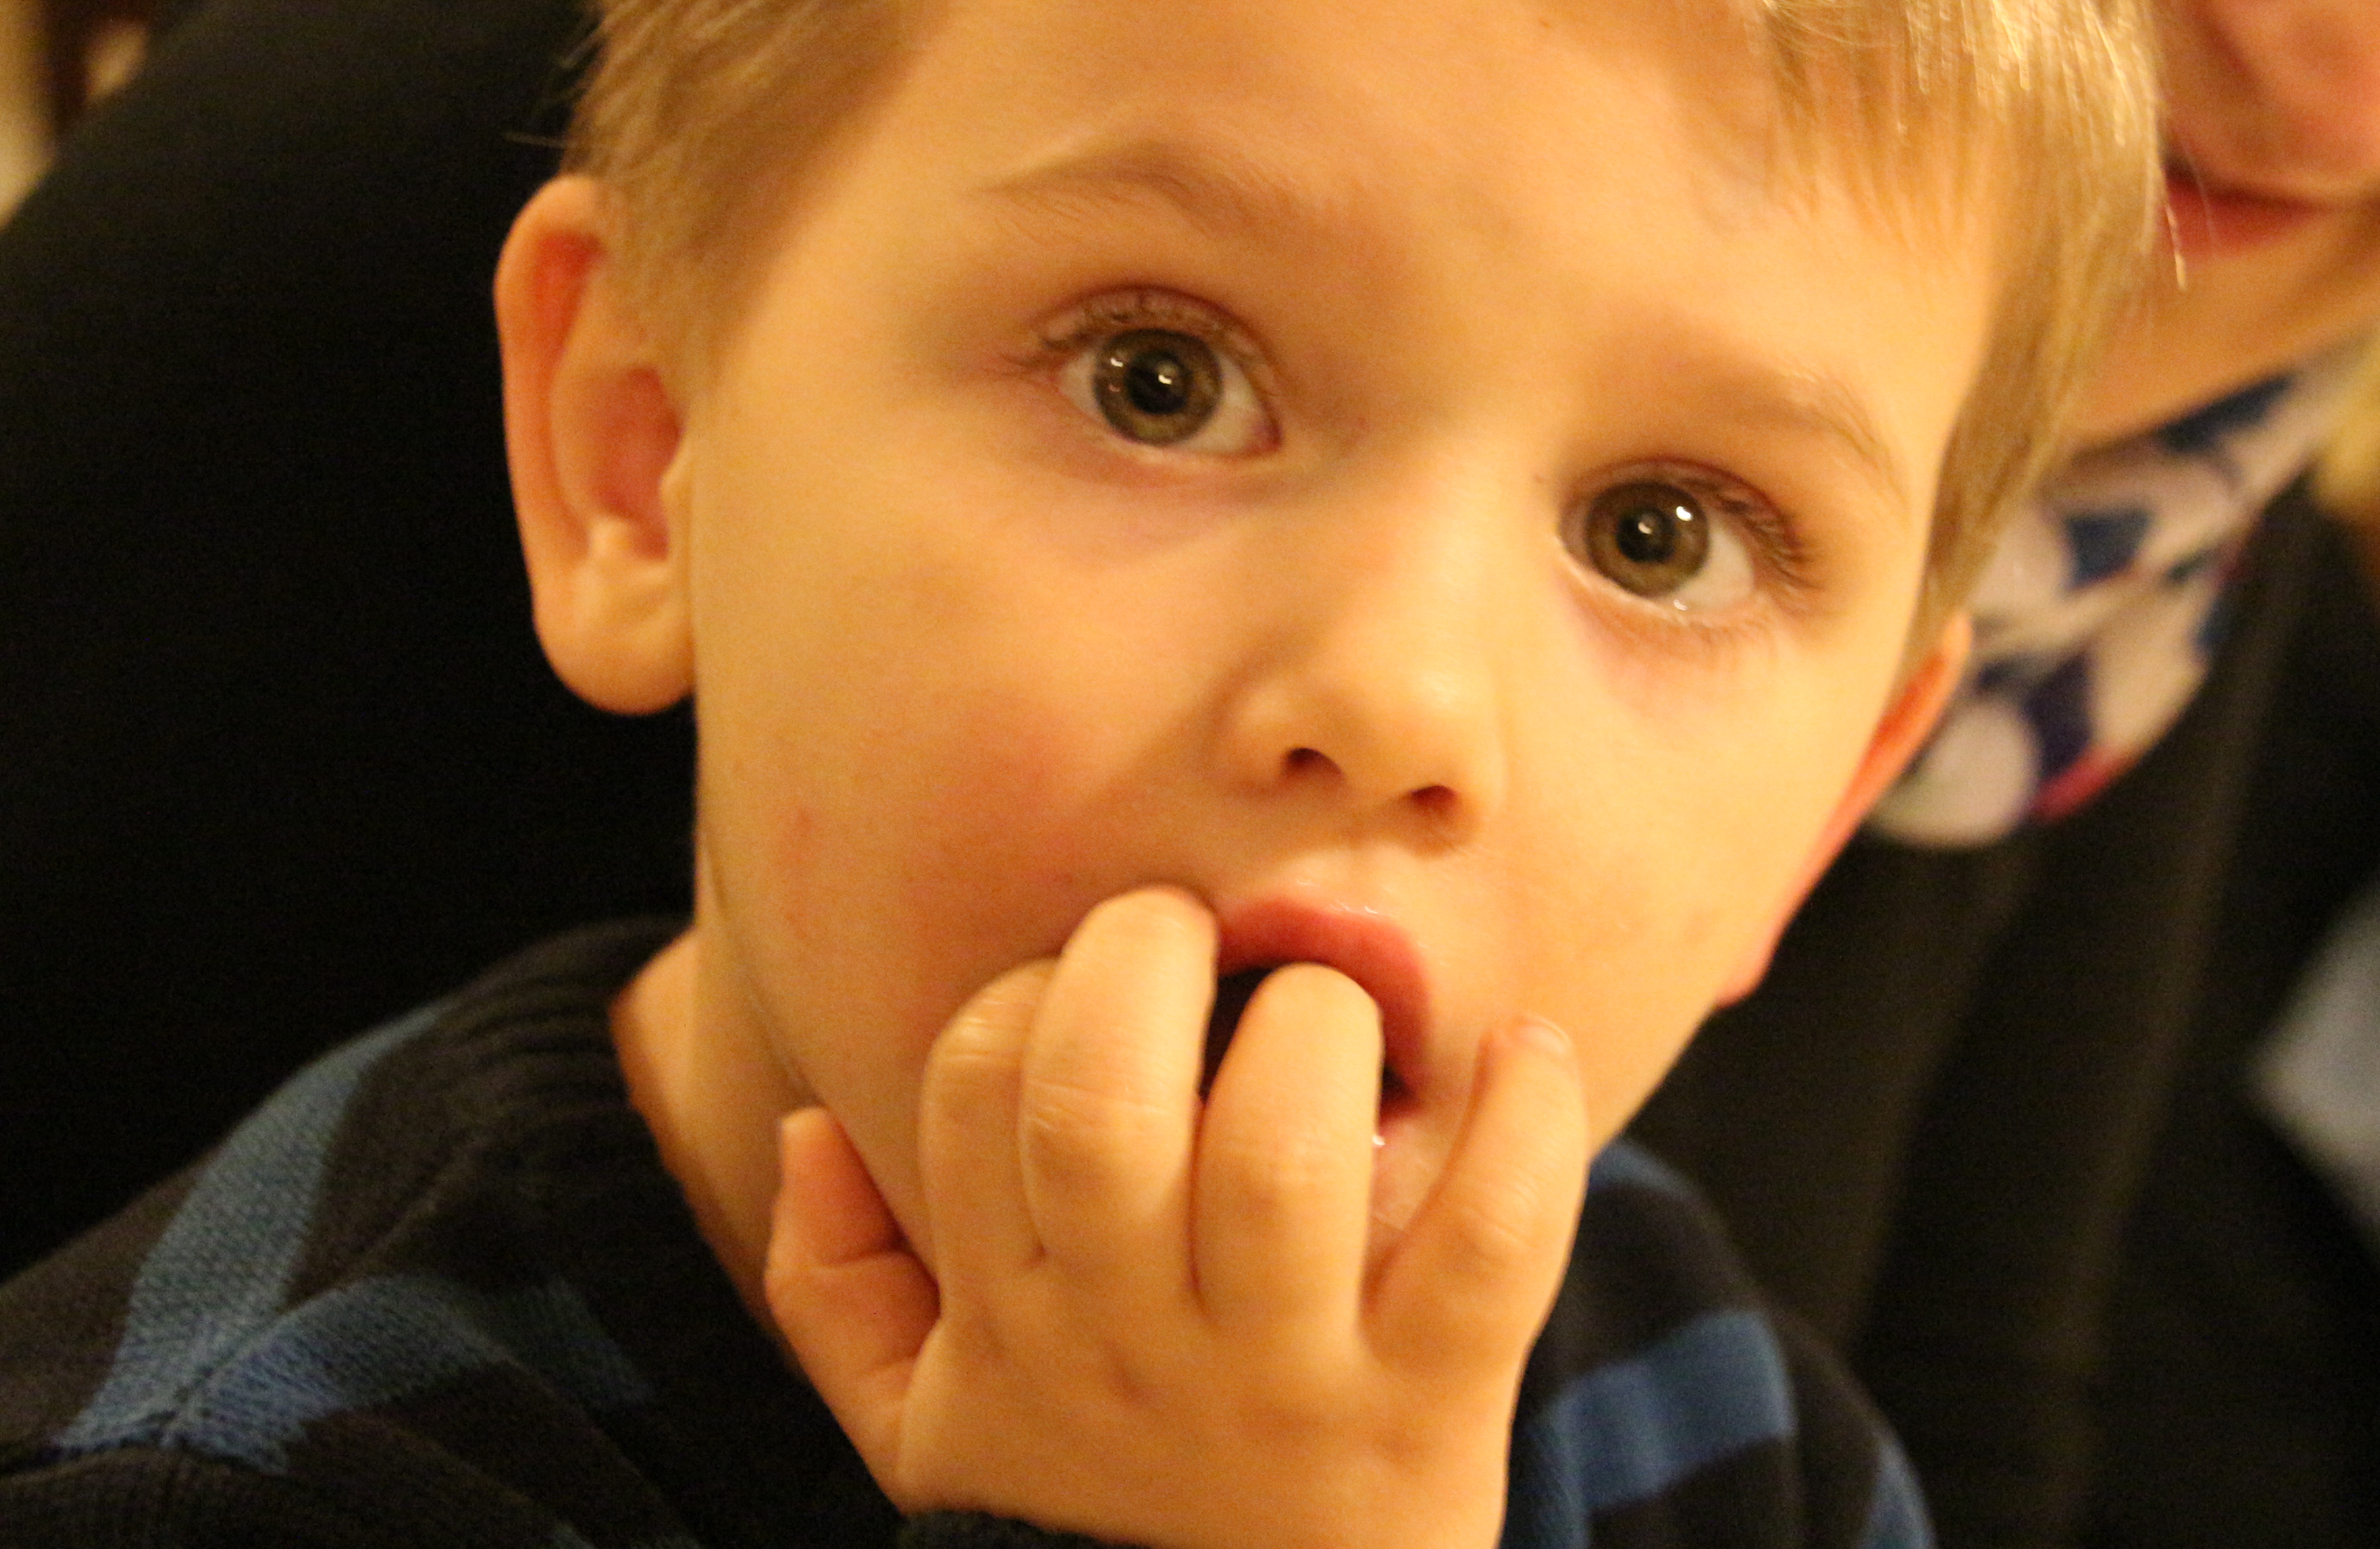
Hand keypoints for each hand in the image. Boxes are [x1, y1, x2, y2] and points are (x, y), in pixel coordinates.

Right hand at [765, 886, 1587, 1548]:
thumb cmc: (1089, 1520)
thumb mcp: (930, 1432)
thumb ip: (839, 1290)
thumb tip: (806, 1130)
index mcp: (1012, 1319)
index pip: (977, 1085)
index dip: (1029, 988)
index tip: (1090, 982)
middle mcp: (1133, 1339)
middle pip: (1102, 1101)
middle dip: (1144, 960)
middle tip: (1197, 936)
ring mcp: (1285, 1378)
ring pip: (1281, 1154)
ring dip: (1316, 1032)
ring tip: (1336, 1011)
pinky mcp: (1433, 1409)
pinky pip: (1491, 1240)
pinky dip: (1526, 1123)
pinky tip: (1524, 1050)